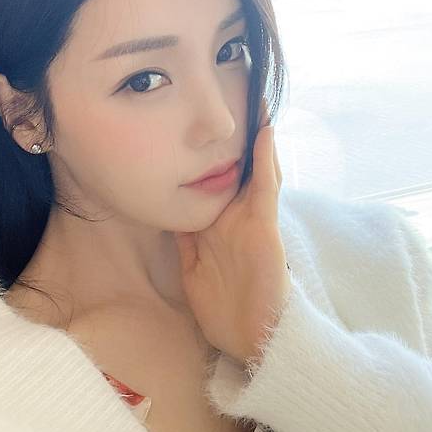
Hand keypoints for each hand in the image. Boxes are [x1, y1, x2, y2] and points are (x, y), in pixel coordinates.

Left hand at [173, 99, 290, 366]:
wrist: (251, 340)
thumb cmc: (223, 307)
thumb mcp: (192, 266)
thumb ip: (185, 237)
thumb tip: (165, 211)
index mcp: (221, 222)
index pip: (216, 178)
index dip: (213, 151)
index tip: (201, 123)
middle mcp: (238, 215)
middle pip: (239, 166)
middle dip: (238, 135)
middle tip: (238, 91)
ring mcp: (254, 219)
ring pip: (257, 169)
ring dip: (258, 136)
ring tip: (257, 100)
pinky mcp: (265, 228)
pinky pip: (265, 188)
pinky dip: (266, 160)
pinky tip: (264, 133)